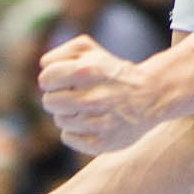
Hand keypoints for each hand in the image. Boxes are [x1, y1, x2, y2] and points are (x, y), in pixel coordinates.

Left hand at [40, 36, 164, 154]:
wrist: (150, 96)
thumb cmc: (111, 71)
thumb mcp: (90, 49)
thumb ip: (61, 52)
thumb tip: (43, 67)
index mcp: (88, 71)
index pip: (46, 78)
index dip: (51, 79)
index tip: (61, 80)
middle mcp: (94, 98)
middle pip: (49, 102)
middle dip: (57, 97)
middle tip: (73, 95)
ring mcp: (98, 123)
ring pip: (59, 121)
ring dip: (68, 114)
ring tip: (86, 108)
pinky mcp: (102, 143)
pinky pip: (68, 137)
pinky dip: (75, 131)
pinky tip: (90, 122)